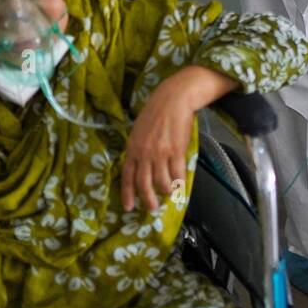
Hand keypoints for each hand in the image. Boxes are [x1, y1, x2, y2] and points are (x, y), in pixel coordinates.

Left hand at [122, 81, 194, 211]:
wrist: (173, 99)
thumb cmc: (156, 112)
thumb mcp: (138, 130)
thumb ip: (138, 148)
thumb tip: (140, 165)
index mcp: (132, 148)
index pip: (127, 176)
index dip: (127, 194)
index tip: (128, 208)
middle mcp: (144, 154)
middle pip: (144, 184)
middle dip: (148, 200)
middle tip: (153, 209)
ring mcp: (160, 154)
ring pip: (162, 182)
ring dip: (166, 192)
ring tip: (169, 194)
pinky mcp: (176, 151)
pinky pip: (177, 174)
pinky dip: (179, 183)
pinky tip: (181, 185)